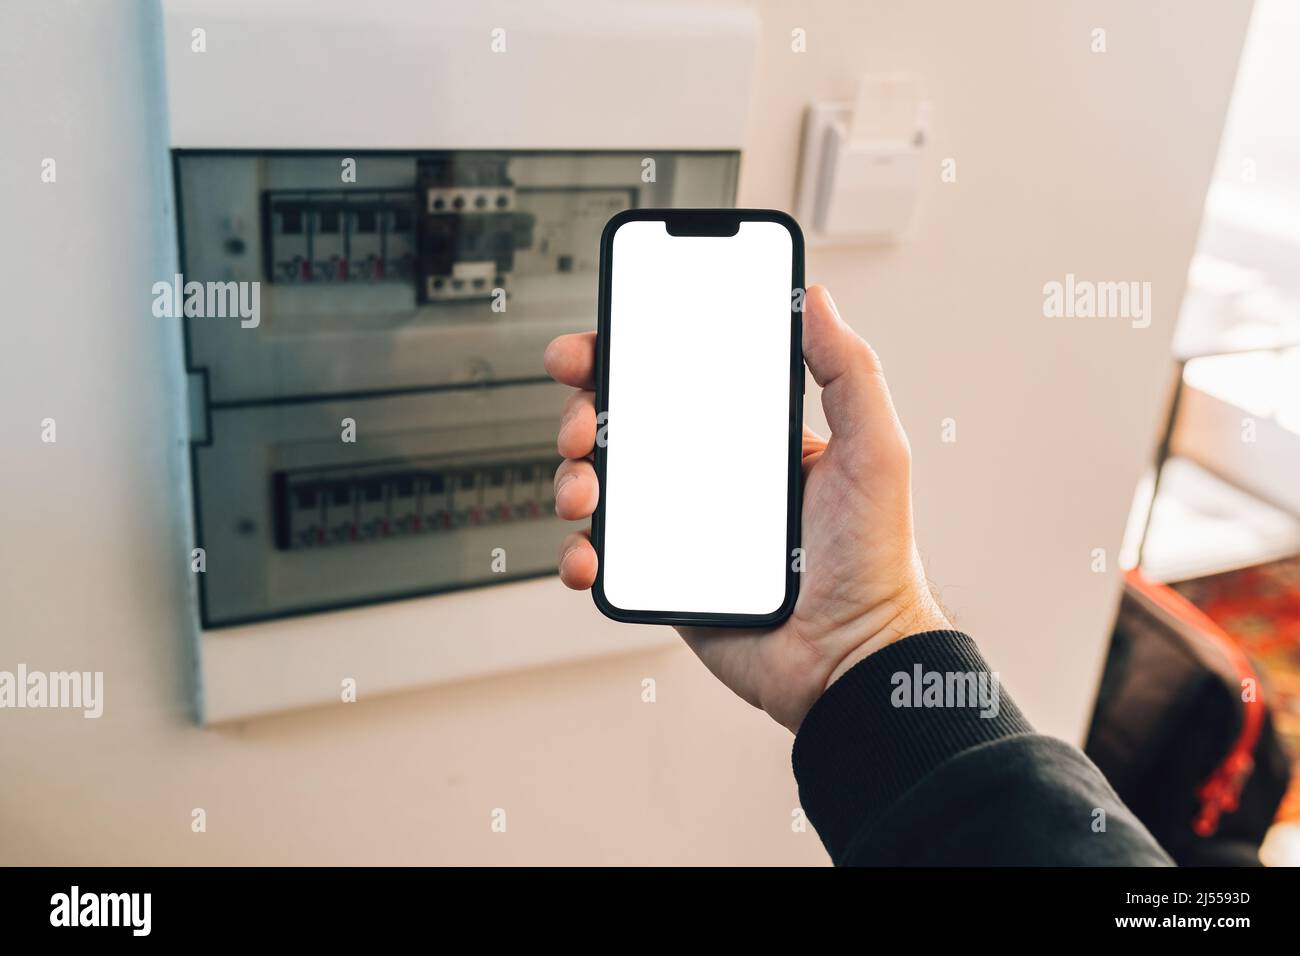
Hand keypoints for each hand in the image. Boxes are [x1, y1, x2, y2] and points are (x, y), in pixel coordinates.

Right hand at [543, 285, 949, 731]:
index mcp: (748, 436)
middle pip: (622, 425)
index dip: (624, 354)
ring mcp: (679, 526)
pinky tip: (588, 556)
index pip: (676, 376)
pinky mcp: (662, 577)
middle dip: (583, 413)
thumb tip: (814, 299)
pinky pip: (604, 556)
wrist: (850, 660)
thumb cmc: (874, 560)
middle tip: (583, 424)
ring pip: (601, 485)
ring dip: (572, 477)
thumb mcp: (874, 450)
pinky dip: (579, 553)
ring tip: (584, 492)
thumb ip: (849, 371)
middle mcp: (706, 475)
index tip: (591, 347)